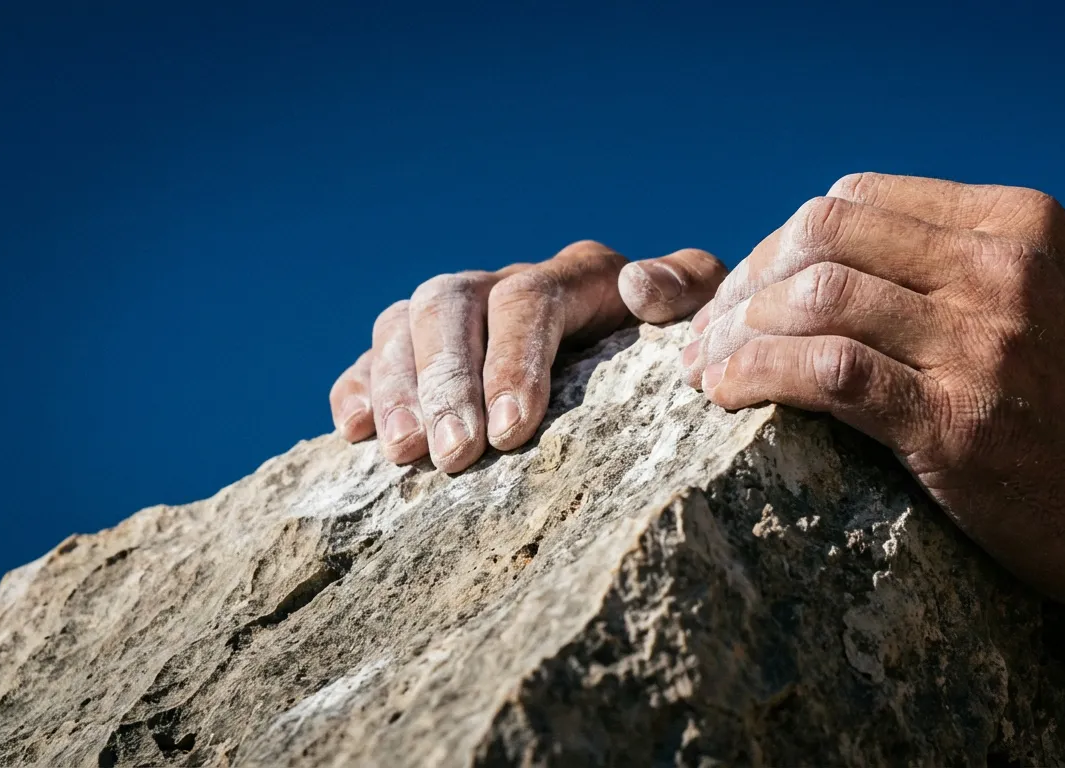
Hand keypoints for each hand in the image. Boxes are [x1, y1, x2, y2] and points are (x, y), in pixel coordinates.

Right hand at [330, 240, 725, 472]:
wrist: (658, 355)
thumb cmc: (687, 343)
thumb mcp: (709, 310)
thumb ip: (687, 290)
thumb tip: (637, 286)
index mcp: (578, 276)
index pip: (530, 300)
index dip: (513, 360)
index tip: (513, 431)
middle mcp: (510, 284)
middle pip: (453, 304)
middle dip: (447, 381)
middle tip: (452, 457)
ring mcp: (466, 314)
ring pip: (406, 323)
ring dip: (398, 388)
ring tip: (405, 454)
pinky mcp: (429, 350)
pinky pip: (376, 353)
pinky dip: (360, 386)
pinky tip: (354, 430)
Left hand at [685, 173, 1064, 624]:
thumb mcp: (1055, 306)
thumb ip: (963, 272)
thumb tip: (836, 273)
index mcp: (1019, 223)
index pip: (856, 198)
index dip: (783, 243)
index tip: (748, 293)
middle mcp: (1001, 265)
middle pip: (822, 234)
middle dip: (746, 282)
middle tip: (708, 333)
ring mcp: (984, 340)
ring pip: (815, 297)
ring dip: (737, 333)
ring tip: (704, 371)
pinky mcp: (960, 422)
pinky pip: (825, 373)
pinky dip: (757, 376)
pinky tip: (727, 397)